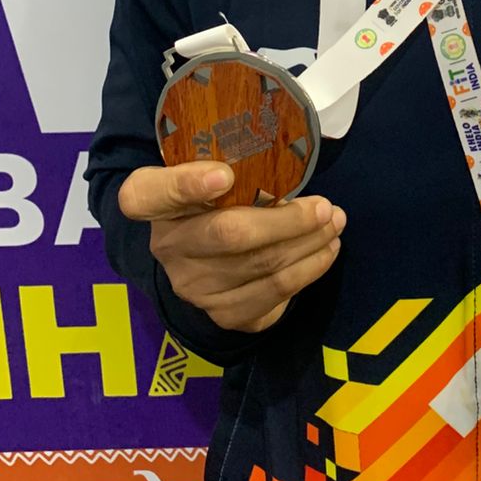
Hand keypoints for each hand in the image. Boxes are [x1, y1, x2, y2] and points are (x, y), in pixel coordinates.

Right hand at [119, 161, 344, 333]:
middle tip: (324, 207)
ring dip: (308, 243)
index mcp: (152, 202)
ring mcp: (192, 285)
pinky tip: (327, 251)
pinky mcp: (222, 313)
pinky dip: (308, 269)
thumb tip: (291, 168)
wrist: (208, 264)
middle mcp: (166, 247)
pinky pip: (274, 292)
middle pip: (228, 234)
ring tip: (335, 222)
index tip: (225, 175)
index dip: (185, 185)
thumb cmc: (216, 203)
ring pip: (260, 264)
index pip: (145, 195)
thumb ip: (235, 170)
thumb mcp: (210, 176)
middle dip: (286, 221)